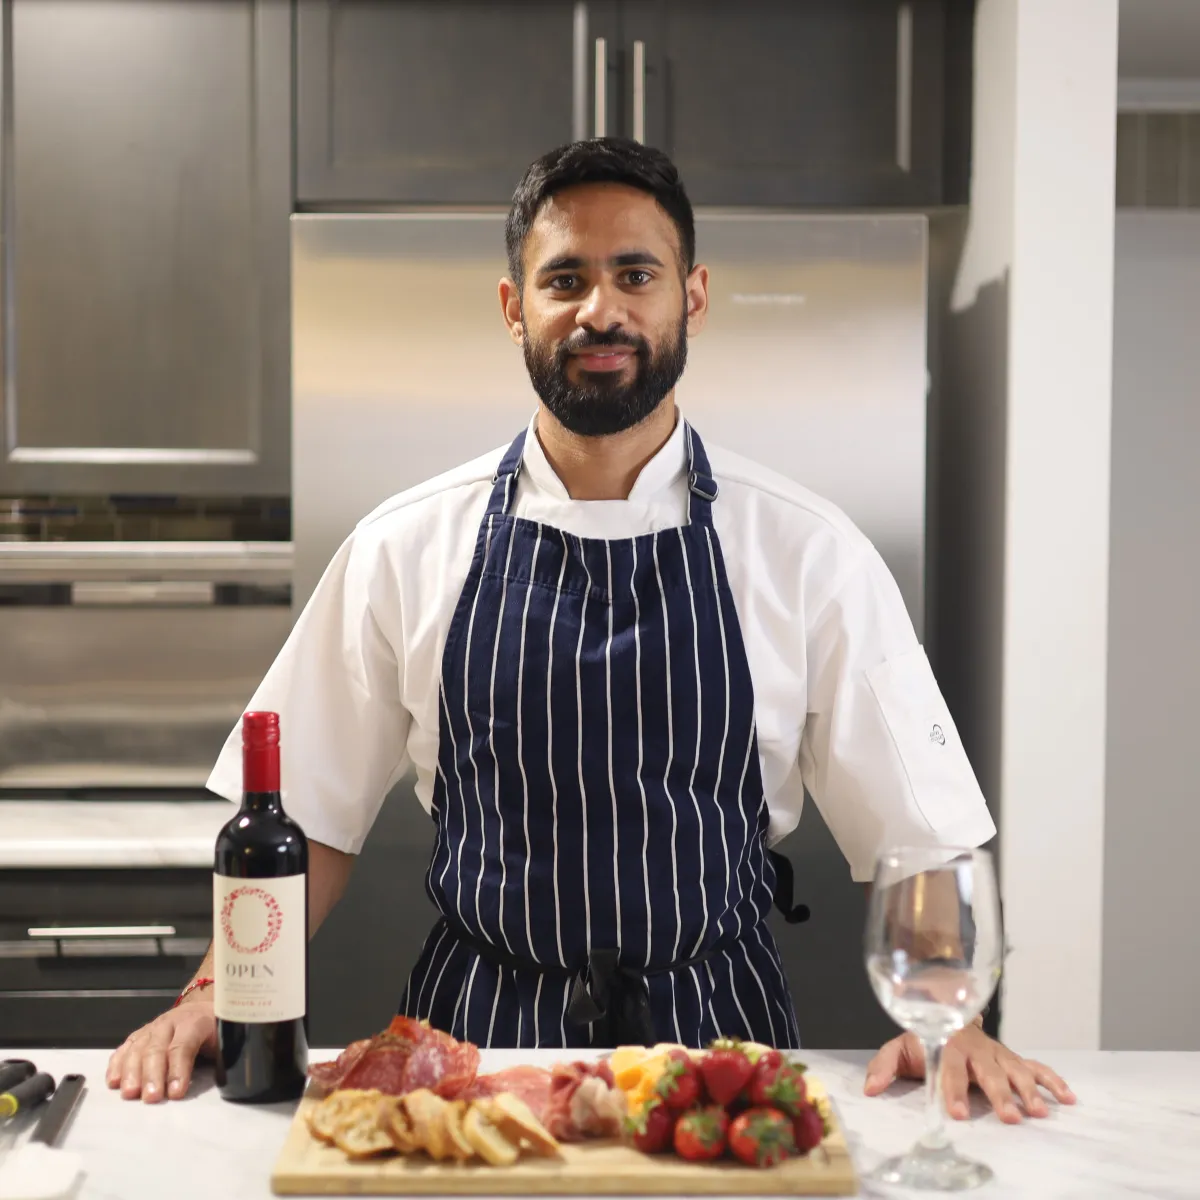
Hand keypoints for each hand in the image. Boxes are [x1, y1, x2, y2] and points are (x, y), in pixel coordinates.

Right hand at [105, 998, 215, 1102]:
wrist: (204, 1008)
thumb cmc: (216, 1028)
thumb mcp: (226, 1038)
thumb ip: (224, 1057)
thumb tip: (226, 1081)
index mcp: (195, 1021)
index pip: (184, 1045)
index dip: (179, 1070)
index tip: (176, 1093)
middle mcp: (170, 1022)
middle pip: (157, 1048)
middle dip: (153, 1075)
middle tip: (151, 1098)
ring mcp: (153, 1027)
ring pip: (138, 1048)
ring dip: (131, 1072)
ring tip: (129, 1094)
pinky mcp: (141, 1035)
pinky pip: (126, 1047)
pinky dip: (118, 1064)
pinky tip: (114, 1081)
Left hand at [863, 1024, 1075, 1122]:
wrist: (943, 1008)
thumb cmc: (921, 1039)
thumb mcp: (897, 1048)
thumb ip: (883, 1067)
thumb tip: (870, 1089)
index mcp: (946, 1046)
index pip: (948, 1069)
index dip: (952, 1090)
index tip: (955, 1113)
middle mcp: (975, 1048)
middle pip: (988, 1072)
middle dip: (999, 1095)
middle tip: (1009, 1118)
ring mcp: (996, 1052)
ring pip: (1015, 1070)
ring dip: (1028, 1091)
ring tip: (1038, 1113)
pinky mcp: (1010, 1057)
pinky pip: (1034, 1066)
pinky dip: (1052, 1080)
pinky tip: (1067, 1098)